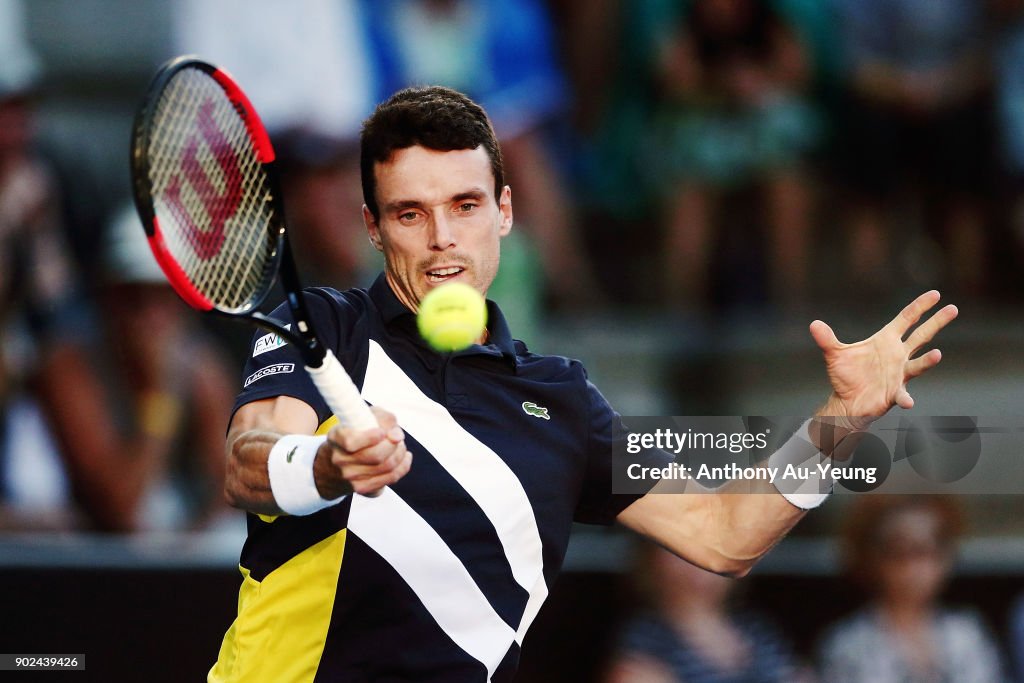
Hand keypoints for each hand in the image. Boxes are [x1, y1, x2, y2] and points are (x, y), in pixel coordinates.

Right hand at [317, 406, 410, 496]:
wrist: (334, 465)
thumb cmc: (354, 434)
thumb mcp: (362, 417)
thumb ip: (382, 418)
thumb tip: (397, 435)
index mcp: (336, 438)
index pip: (351, 442)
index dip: (370, 437)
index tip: (382, 432)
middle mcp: (340, 460)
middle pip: (376, 456)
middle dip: (394, 444)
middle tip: (397, 437)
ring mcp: (350, 478)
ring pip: (387, 467)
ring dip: (400, 453)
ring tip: (400, 446)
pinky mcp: (362, 488)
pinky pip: (391, 478)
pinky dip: (403, 466)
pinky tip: (404, 457)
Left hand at [810, 290, 957, 430]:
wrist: (847, 401)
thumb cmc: (845, 375)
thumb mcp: (834, 355)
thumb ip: (826, 339)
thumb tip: (813, 324)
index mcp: (886, 340)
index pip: (907, 319)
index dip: (920, 306)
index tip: (936, 294)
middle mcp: (898, 355)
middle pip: (922, 335)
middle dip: (936, 322)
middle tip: (953, 309)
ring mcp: (899, 373)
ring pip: (919, 364)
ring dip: (928, 361)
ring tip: (937, 354)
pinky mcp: (895, 392)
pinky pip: (903, 394)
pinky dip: (906, 398)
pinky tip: (908, 401)